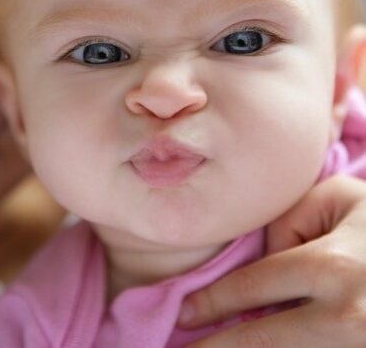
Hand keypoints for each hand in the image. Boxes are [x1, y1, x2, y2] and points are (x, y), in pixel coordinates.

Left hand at [178, 175, 365, 346]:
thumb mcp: (339, 199)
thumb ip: (289, 223)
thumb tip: (265, 262)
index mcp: (331, 268)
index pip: (251, 289)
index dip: (210, 304)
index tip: (183, 315)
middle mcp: (347, 317)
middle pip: (262, 343)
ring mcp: (360, 343)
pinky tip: (271, 347)